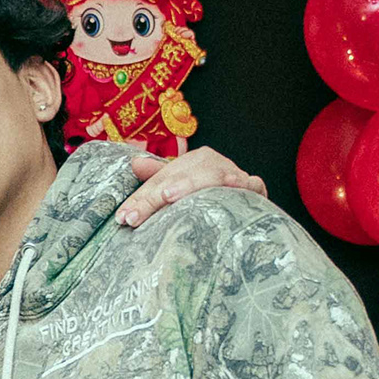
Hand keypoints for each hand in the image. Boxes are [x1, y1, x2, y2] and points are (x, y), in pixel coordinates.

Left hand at [114, 146, 265, 232]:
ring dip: (192, 183)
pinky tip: (232, 187)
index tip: (123, 217)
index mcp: (195, 161)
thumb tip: (134, 163)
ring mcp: (236, 174)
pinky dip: (243, 185)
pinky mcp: (255, 189)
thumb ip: (158, 179)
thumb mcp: (181, 188)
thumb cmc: (209, 198)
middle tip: (135, 215)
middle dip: (154, 197)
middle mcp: (214, 163)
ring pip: (212, 175)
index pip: (162, 179)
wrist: (248, 207)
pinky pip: (252, 185)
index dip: (141, 198)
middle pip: (181, 176)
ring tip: (170, 196)